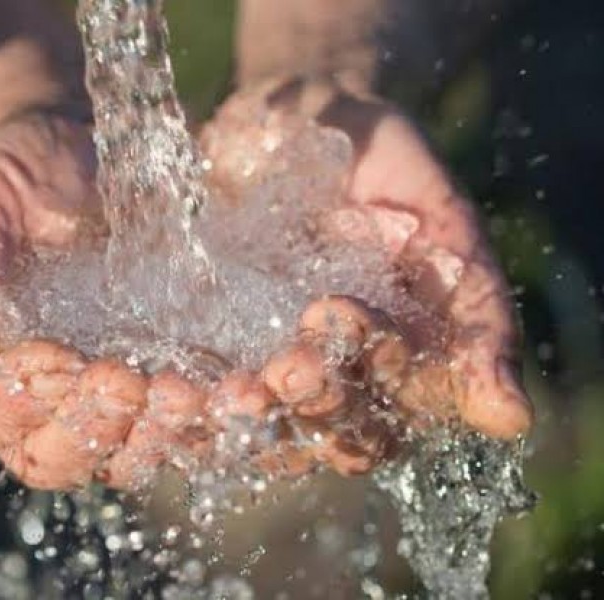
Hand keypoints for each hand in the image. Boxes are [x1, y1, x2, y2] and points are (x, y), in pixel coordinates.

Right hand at [0, 110, 267, 490]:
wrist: (84, 157)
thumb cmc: (21, 176)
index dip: (20, 398)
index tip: (60, 359)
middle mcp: (31, 402)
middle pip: (54, 456)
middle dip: (89, 425)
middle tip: (125, 382)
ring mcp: (97, 401)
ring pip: (120, 457)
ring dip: (153, 436)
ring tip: (185, 395)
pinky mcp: (156, 386)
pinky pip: (179, 427)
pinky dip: (205, 421)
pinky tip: (232, 393)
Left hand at [198, 79, 533, 468]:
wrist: (295, 116)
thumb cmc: (380, 162)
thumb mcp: (439, 218)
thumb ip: (476, 309)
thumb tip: (511, 420)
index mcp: (397, 365)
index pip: (386, 412)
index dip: (363, 376)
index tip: (331, 311)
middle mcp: (333, 380)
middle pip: (315, 430)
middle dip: (293, 402)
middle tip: (266, 371)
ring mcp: (266, 368)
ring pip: (252, 426)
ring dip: (224, 419)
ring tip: (190, 396)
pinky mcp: (211, 348)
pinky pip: (195, 392)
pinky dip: (174, 402)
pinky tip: (153, 387)